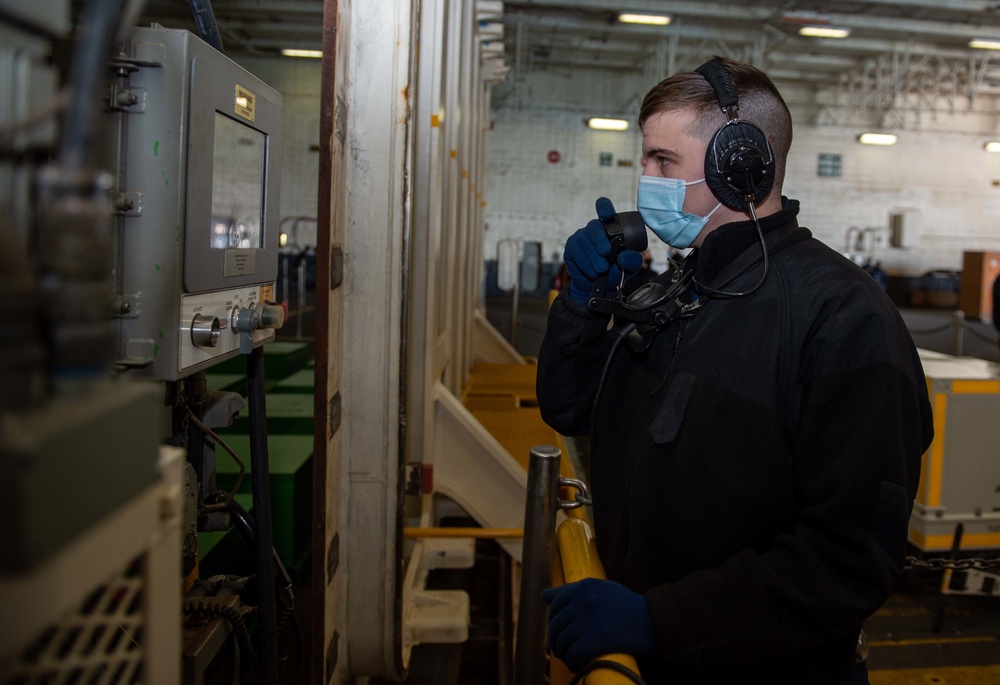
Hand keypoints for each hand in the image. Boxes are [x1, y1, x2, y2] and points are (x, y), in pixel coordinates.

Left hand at [541, 578, 656, 671]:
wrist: (654, 622)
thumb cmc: (627, 608)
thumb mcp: (601, 590)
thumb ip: (573, 591)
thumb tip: (544, 595)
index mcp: (584, 585)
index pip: (555, 605)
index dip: (554, 623)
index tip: (561, 633)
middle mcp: (584, 599)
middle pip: (556, 625)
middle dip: (556, 641)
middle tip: (563, 650)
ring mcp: (589, 619)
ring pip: (562, 641)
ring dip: (564, 654)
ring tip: (571, 657)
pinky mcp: (596, 639)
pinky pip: (573, 654)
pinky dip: (573, 663)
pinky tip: (578, 665)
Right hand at [563, 198, 642, 302]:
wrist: (597, 287)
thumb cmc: (614, 272)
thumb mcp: (628, 268)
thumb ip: (632, 261)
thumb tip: (626, 255)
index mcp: (610, 227)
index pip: (604, 209)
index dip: (604, 207)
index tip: (607, 214)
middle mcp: (594, 229)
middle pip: (593, 227)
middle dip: (599, 241)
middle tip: (606, 254)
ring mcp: (580, 237)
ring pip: (584, 241)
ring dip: (593, 257)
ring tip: (601, 270)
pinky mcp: (570, 247)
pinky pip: (575, 252)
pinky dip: (584, 264)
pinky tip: (591, 272)